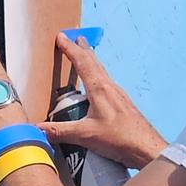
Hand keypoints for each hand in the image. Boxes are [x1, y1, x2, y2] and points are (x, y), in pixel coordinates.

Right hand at [37, 34, 165, 170]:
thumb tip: (38, 129)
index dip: (70, 49)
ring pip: (102, 72)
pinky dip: (98, 77)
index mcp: (99, 89)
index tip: (62, 37)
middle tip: (75, 39)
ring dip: (91, 62)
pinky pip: (107, 84)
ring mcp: (119, 95)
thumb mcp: (85, 135)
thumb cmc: (120, 138)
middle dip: (82, 50)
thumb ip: (60, 132)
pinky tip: (98, 86)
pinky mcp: (123, 105)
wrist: (147, 148)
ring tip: (85, 57)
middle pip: (94, 62)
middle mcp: (110, 87)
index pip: (81, 62)